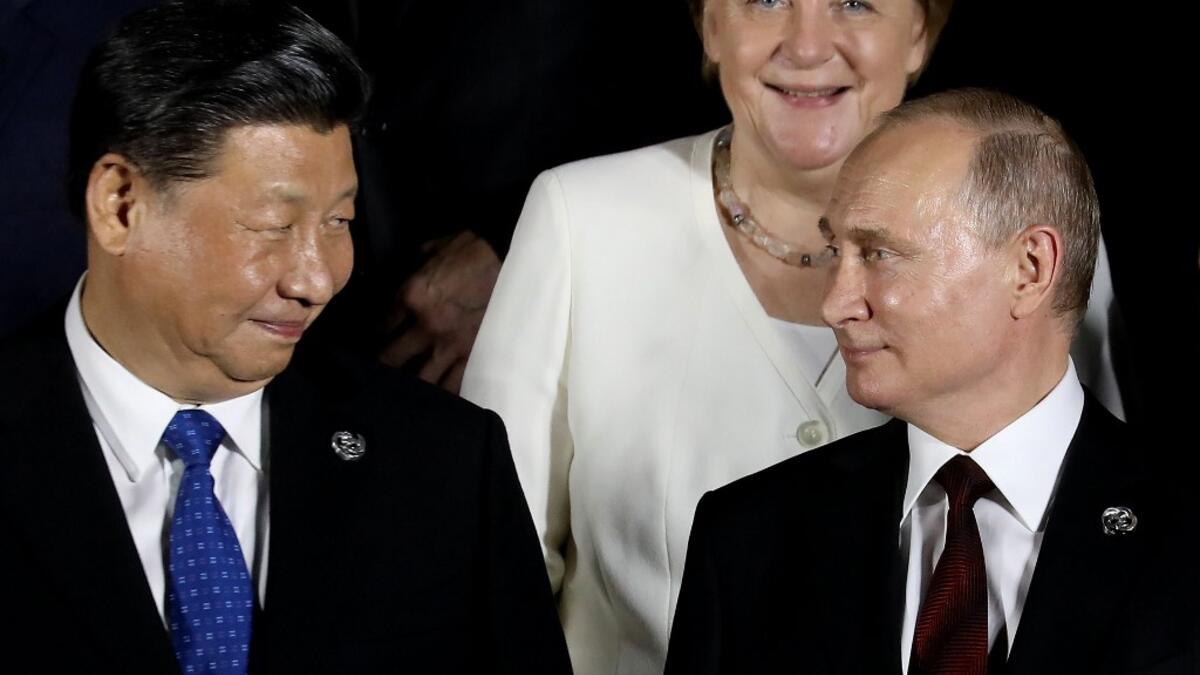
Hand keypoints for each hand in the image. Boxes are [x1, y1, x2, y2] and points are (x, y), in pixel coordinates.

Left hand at [379, 231, 500, 392]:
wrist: (509, 254)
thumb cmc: (470, 247)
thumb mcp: (430, 249)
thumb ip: (410, 266)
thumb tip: (398, 274)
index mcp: (411, 296)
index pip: (381, 326)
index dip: (374, 335)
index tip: (372, 342)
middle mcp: (426, 325)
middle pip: (391, 358)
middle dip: (382, 366)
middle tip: (378, 373)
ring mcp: (451, 343)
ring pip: (420, 379)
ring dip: (409, 386)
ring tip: (405, 392)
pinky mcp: (474, 353)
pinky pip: (454, 383)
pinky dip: (443, 393)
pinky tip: (436, 399)